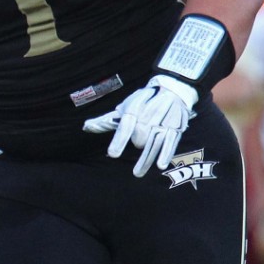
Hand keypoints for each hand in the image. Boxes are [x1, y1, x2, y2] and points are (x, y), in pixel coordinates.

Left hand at [83, 74, 197, 177]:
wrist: (171, 89)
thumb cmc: (142, 102)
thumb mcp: (124, 107)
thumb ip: (106, 120)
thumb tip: (86, 127)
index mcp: (135, 109)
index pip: (125, 126)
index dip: (119, 140)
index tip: (113, 154)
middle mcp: (150, 115)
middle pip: (141, 137)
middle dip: (137, 143)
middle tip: (136, 143)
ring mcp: (164, 121)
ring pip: (154, 143)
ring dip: (146, 160)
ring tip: (137, 174)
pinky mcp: (176, 127)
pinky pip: (171, 142)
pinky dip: (166, 154)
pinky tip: (160, 165)